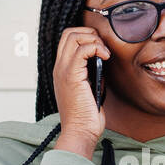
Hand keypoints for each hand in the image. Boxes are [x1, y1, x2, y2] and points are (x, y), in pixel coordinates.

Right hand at [52, 26, 109, 154]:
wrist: (80, 131)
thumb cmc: (86, 115)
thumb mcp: (90, 87)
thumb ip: (92, 71)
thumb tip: (102, 58)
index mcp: (62, 70)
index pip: (67, 39)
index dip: (86, 36)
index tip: (101, 49)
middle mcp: (59, 67)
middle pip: (69, 33)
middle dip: (90, 34)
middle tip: (103, 49)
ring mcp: (63, 70)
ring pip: (74, 36)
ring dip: (94, 40)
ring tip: (104, 54)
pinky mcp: (71, 76)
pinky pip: (82, 49)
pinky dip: (97, 48)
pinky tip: (105, 58)